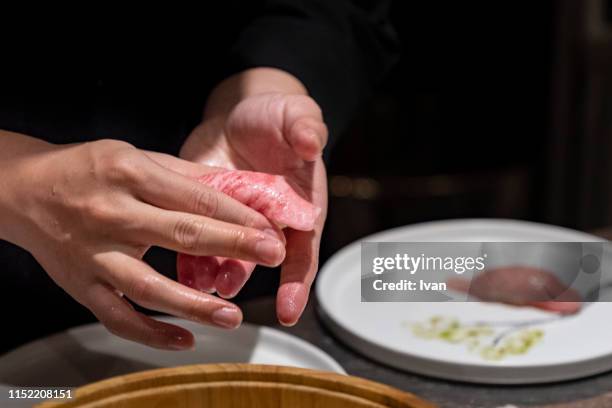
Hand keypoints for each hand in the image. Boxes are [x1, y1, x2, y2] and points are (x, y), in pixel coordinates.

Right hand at [0, 137, 285, 348]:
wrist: (22, 189)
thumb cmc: (86, 169)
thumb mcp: (134, 156)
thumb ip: (183, 175)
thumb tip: (234, 190)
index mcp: (130, 173)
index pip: (196, 197)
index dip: (237, 214)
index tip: (269, 227)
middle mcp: (112, 213)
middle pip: (182, 234)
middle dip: (233, 246)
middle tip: (272, 255)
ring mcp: (95, 253)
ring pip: (150, 286)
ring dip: (195, 303)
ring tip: (232, 315)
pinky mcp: (82, 284)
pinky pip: (118, 316)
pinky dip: (152, 333)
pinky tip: (184, 339)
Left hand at [180, 68, 327, 325]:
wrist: (240, 115)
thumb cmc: (278, 117)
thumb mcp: (298, 115)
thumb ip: (308, 129)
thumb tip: (311, 144)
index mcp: (299, 207)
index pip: (303, 251)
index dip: (297, 282)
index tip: (289, 309)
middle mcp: (269, 222)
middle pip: (260, 261)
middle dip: (244, 276)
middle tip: (227, 288)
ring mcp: (235, 221)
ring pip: (226, 257)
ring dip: (213, 272)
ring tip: (196, 281)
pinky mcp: (205, 214)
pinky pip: (197, 242)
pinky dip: (189, 258)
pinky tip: (177, 268)